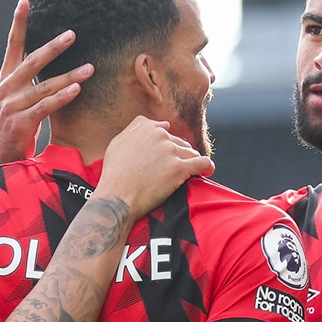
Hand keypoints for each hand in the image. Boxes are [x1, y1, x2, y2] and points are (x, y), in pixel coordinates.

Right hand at [0, 0, 92, 165]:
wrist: (1, 159)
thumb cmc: (16, 127)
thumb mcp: (19, 99)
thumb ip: (31, 81)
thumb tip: (51, 61)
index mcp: (6, 79)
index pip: (13, 46)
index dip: (18, 23)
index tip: (24, 1)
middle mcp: (7, 88)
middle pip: (32, 61)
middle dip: (53, 47)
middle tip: (73, 34)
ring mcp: (12, 106)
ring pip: (44, 86)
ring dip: (69, 76)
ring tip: (90, 68)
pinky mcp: (20, 123)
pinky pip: (45, 107)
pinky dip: (61, 97)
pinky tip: (77, 89)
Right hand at [93, 116, 212, 218]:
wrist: (117, 197)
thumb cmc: (114, 174)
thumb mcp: (118, 143)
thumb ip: (137, 128)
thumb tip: (162, 123)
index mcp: (146, 128)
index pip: (164, 130)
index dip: (164, 145)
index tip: (162, 157)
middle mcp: (160, 136)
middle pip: (178, 142)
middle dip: (177, 154)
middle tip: (168, 170)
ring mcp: (170, 151)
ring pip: (190, 152)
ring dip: (189, 161)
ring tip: (186, 173)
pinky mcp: (179, 168)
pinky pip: (202, 163)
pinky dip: (207, 167)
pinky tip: (207, 171)